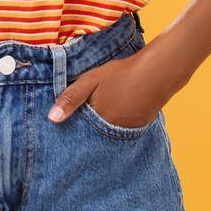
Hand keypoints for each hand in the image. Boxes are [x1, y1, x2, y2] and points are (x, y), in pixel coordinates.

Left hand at [47, 45, 174, 128]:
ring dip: (101, 130)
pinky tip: (115, 113)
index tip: (62, 132)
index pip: (79, 135)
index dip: (71, 132)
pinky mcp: (139, 128)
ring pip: (107, 135)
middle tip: (79, 127)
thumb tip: (51, 119)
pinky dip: (115, 125)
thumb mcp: (91, 81)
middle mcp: (113, 133)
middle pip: (93, 138)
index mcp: (98, 122)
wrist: (158, 73)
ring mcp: (127, 132)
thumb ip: (71, 98)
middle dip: (85, 134)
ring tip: (98, 118)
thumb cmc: (121, 75)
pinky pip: (121, 131)